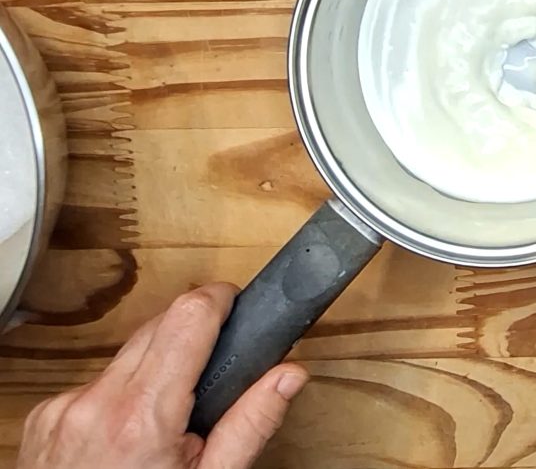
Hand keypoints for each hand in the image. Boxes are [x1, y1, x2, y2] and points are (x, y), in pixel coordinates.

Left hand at [17, 283, 308, 468]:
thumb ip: (251, 424)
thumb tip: (290, 376)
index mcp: (142, 418)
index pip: (188, 315)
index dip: (219, 300)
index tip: (234, 303)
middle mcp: (95, 404)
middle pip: (158, 326)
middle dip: (193, 340)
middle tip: (214, 380)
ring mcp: (64, 409)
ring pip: (127, 354)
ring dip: (156, 370)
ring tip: (170, 420)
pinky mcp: (46, 417)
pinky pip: (97, 382)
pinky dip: (121, 396)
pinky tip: (130, 434)